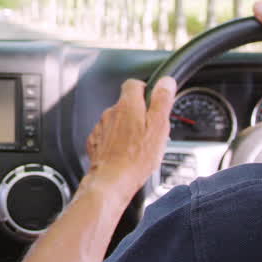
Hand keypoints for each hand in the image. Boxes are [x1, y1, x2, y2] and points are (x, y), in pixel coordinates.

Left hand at [84, 77, 175, 198]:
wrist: (112, 180)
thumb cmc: (137, 157)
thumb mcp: (159, 126)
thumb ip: (162, 101)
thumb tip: (166, 82)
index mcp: (128, 105)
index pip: (133, 84)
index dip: (144, 89)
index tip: (151, 100)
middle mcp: (111, 112)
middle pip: (125, 104)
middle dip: (137, 113)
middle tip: (149, 130)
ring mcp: (101, 127)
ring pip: (116, 121)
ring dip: (126, 128)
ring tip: (138, 146)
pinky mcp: (95, 141)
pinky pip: (107, 135)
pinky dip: (115, 141)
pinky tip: (125, 153)